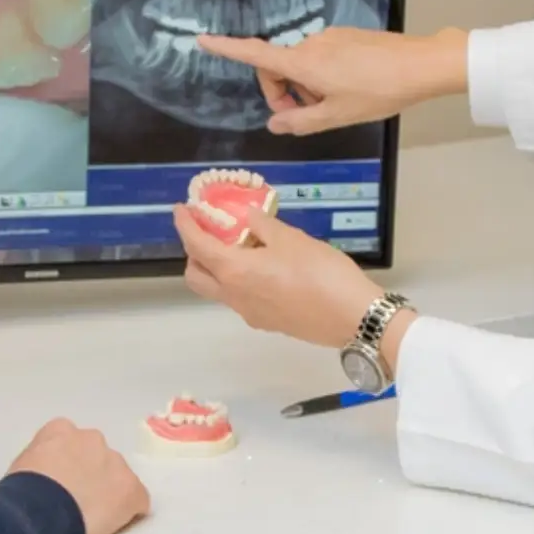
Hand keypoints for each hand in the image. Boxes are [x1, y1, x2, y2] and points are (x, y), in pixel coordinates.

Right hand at [7, 419, 150, 533]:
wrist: (39, 512)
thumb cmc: (22, 492)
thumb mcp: (23, 464)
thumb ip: (42, 459)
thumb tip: (49, 473)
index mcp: (61, 430)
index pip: (69, 442)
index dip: (67, 463)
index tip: (60, 481)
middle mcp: (92, 439)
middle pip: (97, 456)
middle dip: (91, 475)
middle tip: (76, 500)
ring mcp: (116, 463)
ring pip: (118, 477)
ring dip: (109, 492)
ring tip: (91, 516)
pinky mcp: (132, 489)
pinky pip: (137, 500)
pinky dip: (128, 512)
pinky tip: (112, 525)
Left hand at [173, 203, 376, 346]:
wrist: (352, 317)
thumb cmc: (320, 272)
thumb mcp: (291, 239)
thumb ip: (264, 226)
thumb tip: (247, 217)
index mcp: (234, 272)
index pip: (197, 246)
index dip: (185, 226)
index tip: (181, 210)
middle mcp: (234, 296)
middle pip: (196, 276)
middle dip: (194, 253)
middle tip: (211, 232)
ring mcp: (249, 313)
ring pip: (218, 290)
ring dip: (218, 268)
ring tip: (243, 247)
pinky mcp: (267, 322)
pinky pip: (241, 299)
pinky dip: (240, 281)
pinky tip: (265, 268)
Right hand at [196, 25, 468, 135]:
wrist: (421, 65)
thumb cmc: (379, 91)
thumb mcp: (336, 116)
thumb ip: (300, 122)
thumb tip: (275, 123)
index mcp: (304, 63)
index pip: (255, 54)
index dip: (226, 48)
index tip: (203, 40)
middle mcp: (312, 45)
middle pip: (277, 66)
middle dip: (281, 92)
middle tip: (303, 117)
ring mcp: (330, 38)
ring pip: (302, 66)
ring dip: (306, 88)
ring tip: (334, 107)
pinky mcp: (346, 37)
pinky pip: (321, 58)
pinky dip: (322, 77)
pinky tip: (349, 92)